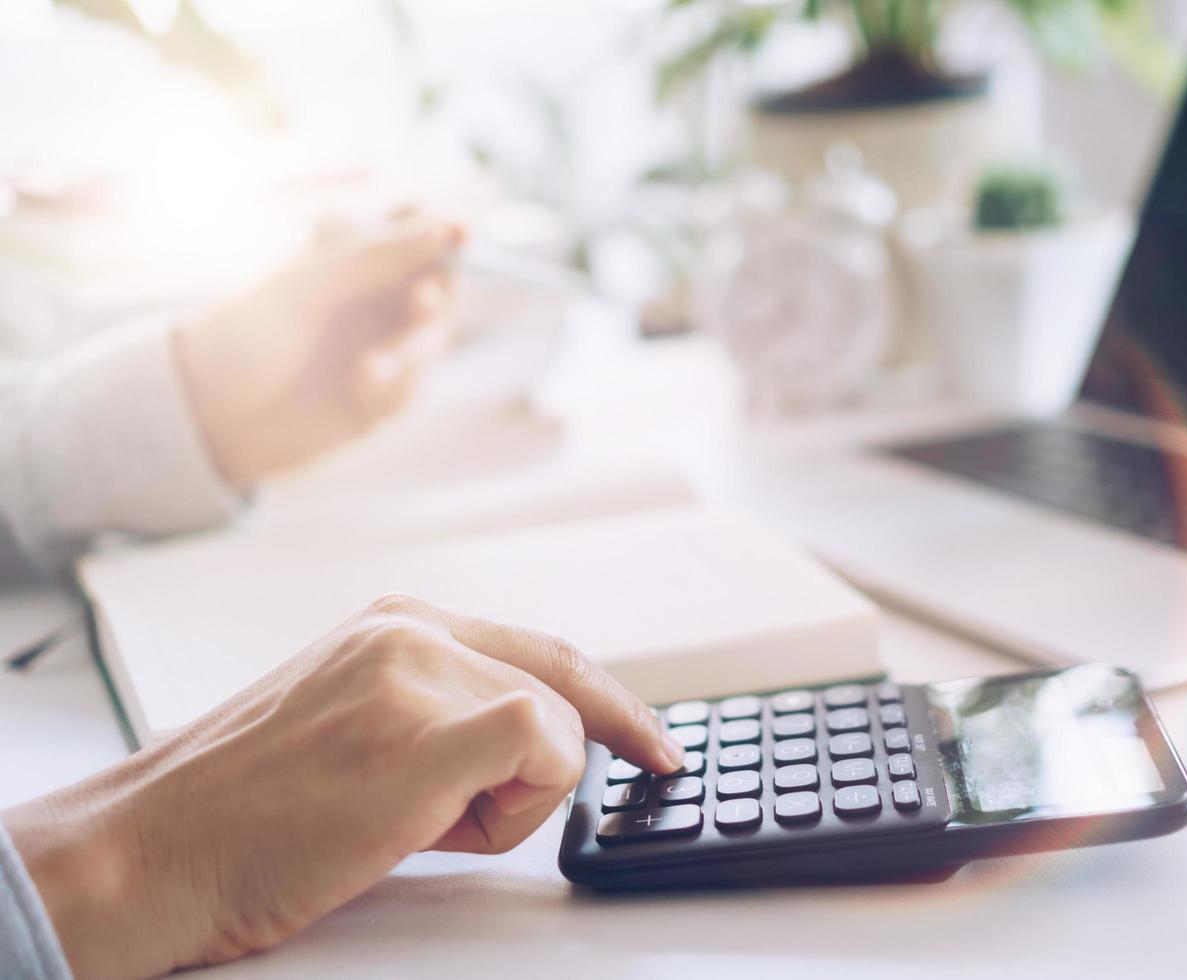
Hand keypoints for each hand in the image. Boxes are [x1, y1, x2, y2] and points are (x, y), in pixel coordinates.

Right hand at [2, 596, 684, 978]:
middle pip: (564, 687)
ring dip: (509, 803)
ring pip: (558, 732)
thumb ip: (441, 714)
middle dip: (573, 758)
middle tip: (568, 789)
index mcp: (397, 625)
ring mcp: (415, 676)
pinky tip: (434, 822)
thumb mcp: (353, 725)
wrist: (149, 850)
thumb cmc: (245, 812)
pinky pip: (546, 747)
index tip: (651, 741)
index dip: (609, 700)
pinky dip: (518, 803)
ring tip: (412, 824)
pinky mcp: (422, 731)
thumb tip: (535, 748)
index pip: (541, 649)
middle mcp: (411, 632)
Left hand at [175, 214, 464, 485]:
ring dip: (414, 348)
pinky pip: (413, 388)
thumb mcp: (315, 280)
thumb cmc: (252, 333)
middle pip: (438, 286)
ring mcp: (379, 348)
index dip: (443, 230)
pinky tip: (359, 387)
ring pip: (432, 340)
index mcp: (353, 261)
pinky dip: (393, 386)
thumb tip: (444, 229)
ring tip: (375, 365)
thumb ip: (381, 253)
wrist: (214, 413)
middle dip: (439, 293)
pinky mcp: (380, 398)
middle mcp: (372, 302)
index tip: (461, 232)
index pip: (413, 233)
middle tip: (423, 300)